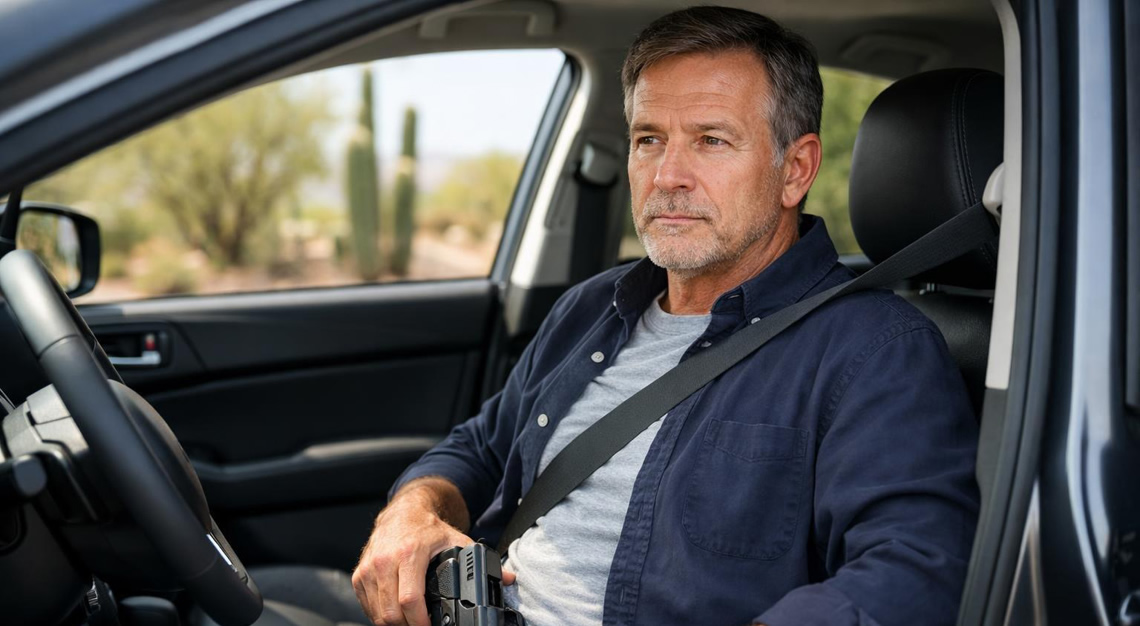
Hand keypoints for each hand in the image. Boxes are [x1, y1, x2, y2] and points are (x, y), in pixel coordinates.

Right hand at [353, 497, 471, 624]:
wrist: (402, 512)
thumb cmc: (427, 529)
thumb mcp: (455, 539)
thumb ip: (479, 560)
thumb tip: (507, 578)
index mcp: (409, 554)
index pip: (410, 599)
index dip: (420, 622)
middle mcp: (385, 561)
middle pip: (391, 613)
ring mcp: (369, 569)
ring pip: (378, 614)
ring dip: (394, 624)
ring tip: (410, 622)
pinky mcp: (359, 575)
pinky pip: (367, 607)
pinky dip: (380, 616)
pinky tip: (395, 614)